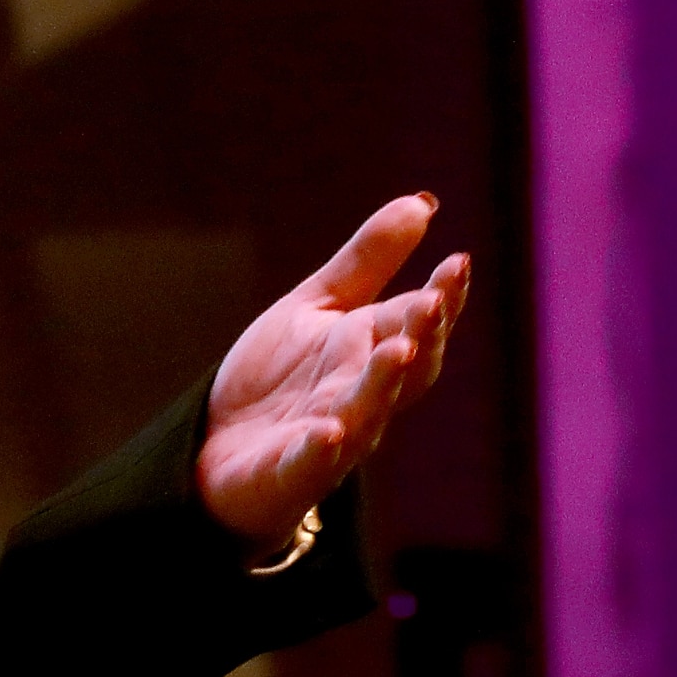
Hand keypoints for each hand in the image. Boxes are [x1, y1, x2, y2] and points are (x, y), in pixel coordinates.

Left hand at [197, 194, 470, 549]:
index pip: (417, 325)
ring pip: (367, 415)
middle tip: (433, 302)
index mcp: (370, 354)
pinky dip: (321, 449)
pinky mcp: (289, 473)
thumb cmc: (278, 379)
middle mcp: (362, 399)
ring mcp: (330, 440)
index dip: (442, 298)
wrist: (218, 451)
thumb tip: (423, 203)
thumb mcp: (318, 308)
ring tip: (399, 350)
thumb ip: (368, 263)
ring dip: (383, 384)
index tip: (458, 261)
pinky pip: (310, 463)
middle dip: (422, 336)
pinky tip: (329, 432)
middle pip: (405, 371)